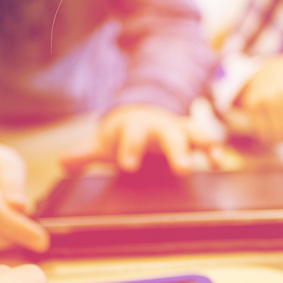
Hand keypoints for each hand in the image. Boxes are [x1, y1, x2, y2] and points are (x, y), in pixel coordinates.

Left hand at [60, 104, 221, 175]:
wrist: (143, 113)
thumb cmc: (123, 134)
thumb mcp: (104, 143)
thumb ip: (86, 154)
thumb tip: (63, 164)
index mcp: (134, 126)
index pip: (132, 135)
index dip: (131, 149)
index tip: (129, 166)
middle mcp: (159, 125)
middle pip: (169, 135)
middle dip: (177, 151)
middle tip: (183, 169)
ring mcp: (179, 129)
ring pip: (194, 132)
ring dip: (205, 144)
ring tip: (214, 158)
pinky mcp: (194, 137)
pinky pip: (207, 142)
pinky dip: (215, 151)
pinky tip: (220, 163)